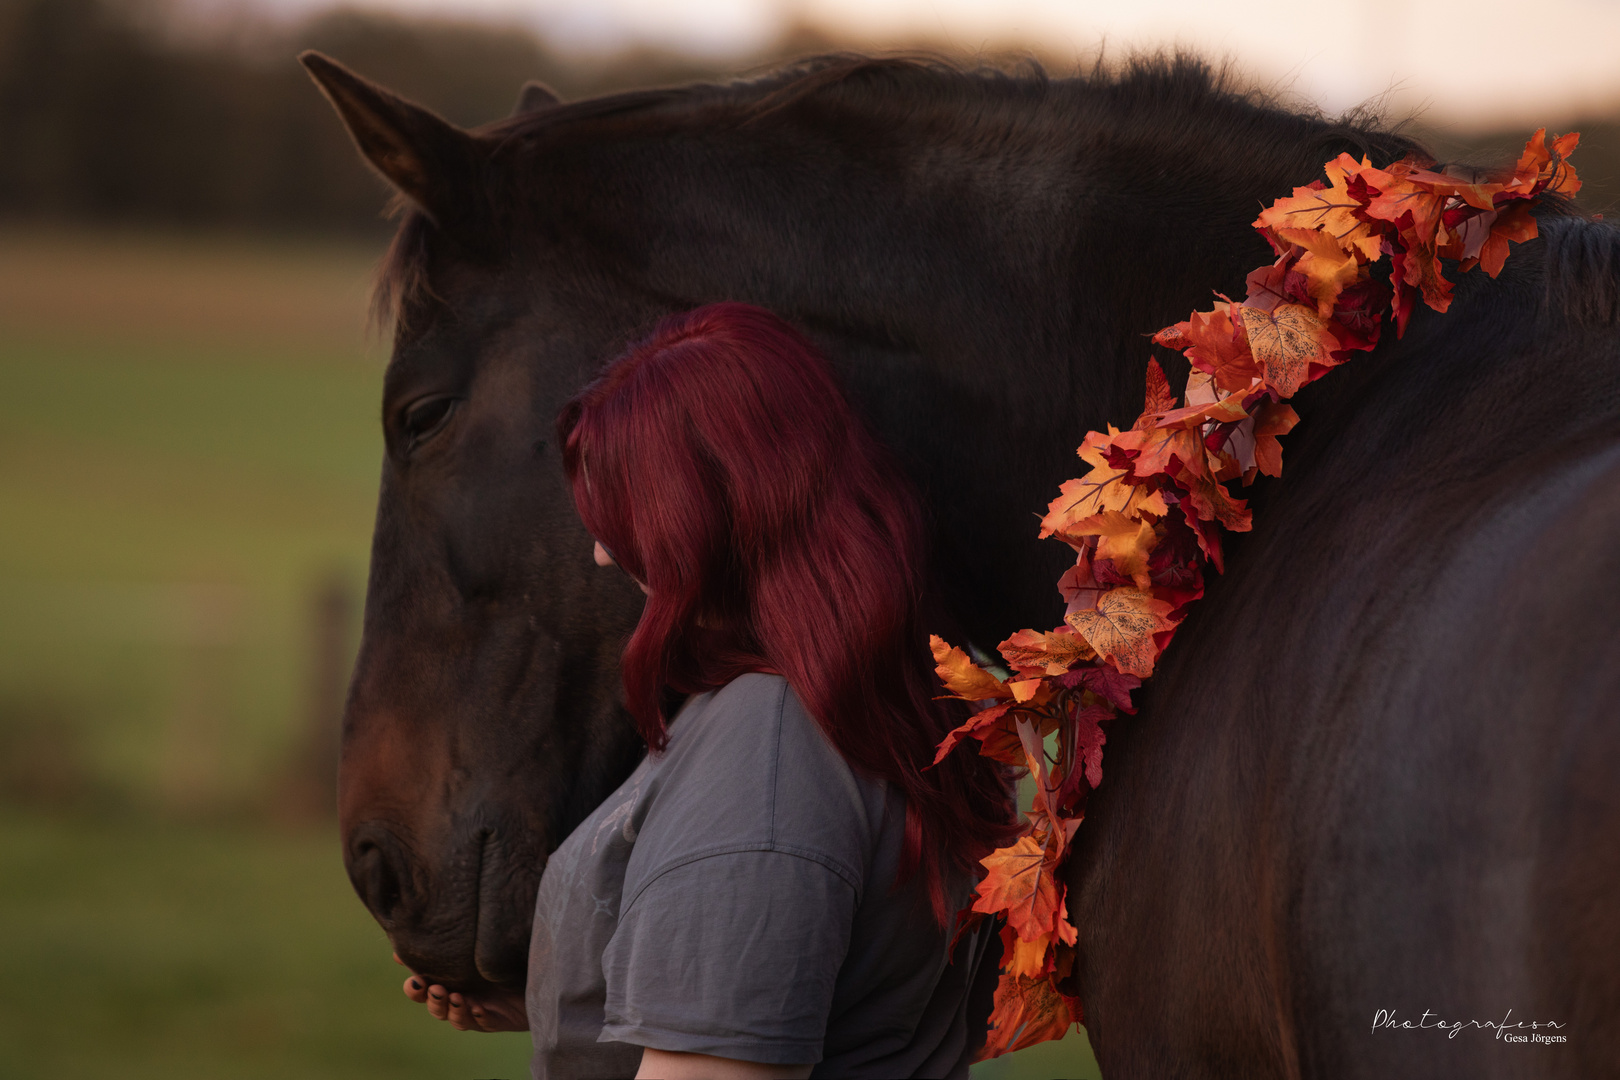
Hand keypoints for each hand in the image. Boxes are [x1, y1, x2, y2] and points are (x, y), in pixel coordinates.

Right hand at [395, 952, 528, 1031]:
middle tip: (436, 989)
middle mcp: (460, 998)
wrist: (535, 972)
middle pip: (437, 1008)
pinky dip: (479, 1017)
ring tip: (457, 997)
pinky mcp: (497, 1020)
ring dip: (454, 1010)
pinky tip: (479, 1008)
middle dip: (433, 1001)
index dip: (414, 989)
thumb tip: (415, 932)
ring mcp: (477, 1011)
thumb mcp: (476, 943)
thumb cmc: (501, 952)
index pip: (422, 991)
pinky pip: (485, 1023)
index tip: (415, 979)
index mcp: (450, 980)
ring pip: (457, 1019)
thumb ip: (451, 939)